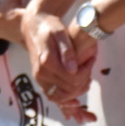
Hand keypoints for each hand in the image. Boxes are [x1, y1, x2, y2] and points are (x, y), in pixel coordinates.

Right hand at [20, 5, 96, 121]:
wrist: (33, 27)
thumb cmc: (49, 27)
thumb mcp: (60, 33)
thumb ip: (67, 52)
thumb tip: (73, 70)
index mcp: (47, 62)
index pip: (73, 80)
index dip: (86, 72)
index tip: (91, 60)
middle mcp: (41, 73)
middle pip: (69, 91)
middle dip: (83, 82)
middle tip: (89, 68)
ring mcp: (39, 78)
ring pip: (61, 97)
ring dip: (76, 92)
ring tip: (85, 78)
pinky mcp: (40, 80)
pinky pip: (53, 96)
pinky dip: (65, 98)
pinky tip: (76, 91)